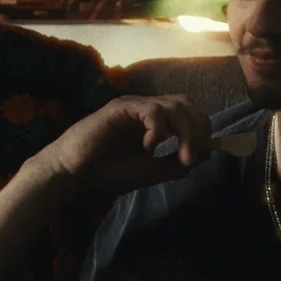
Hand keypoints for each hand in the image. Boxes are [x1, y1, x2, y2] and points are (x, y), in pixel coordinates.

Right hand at [36, 94, 211, 199]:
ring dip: (185, 131)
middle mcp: (147, 109)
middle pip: (186, 104)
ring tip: (180, 156)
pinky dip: (158, 128)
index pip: (189, 114)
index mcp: (156, 122)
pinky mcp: (120, 109)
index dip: (202, 131)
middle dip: (198, 129)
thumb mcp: (152, 172)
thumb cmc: (108, 172)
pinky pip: (151, 109)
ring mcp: (134, 107)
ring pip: (174, 105)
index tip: (201, 156)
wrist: (75, 175)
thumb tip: (206, 154)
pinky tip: (150, 147)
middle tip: (193, 155)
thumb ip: (176, 164)